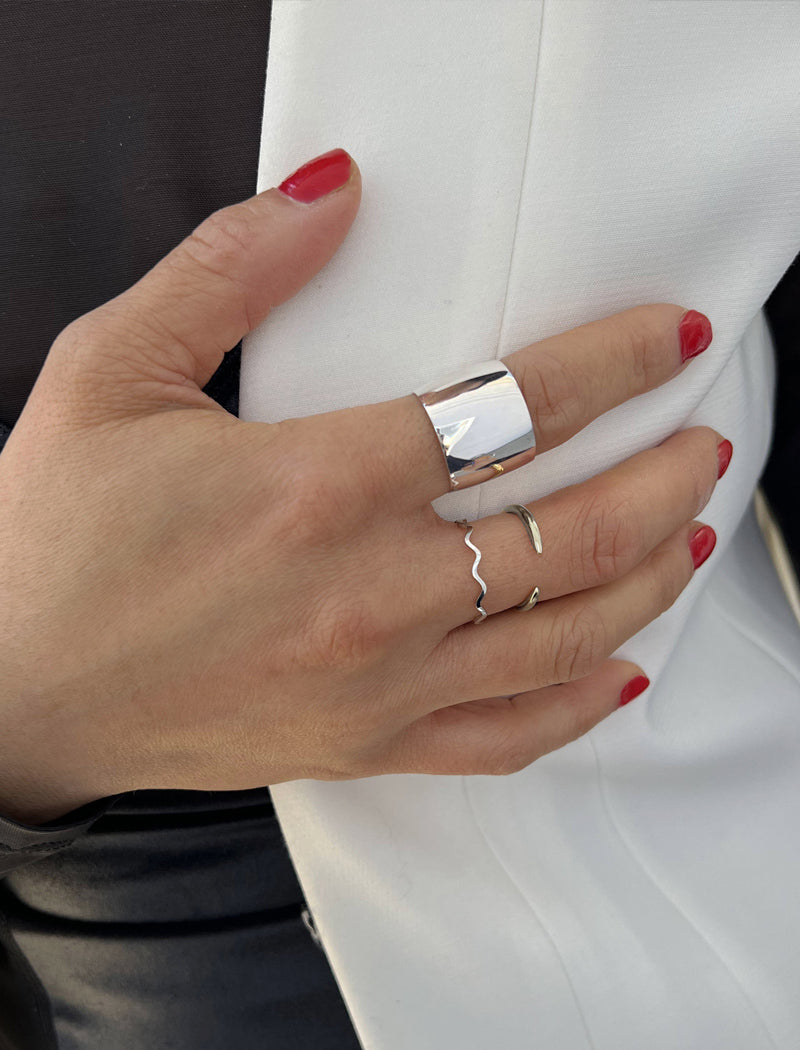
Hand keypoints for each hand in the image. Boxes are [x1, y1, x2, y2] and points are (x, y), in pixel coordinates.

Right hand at [0, 148, 726, 824]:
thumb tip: (333, 192)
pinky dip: (582, 706)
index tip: (672, 341)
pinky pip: (508, 738)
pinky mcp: (366, 742)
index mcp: (320, 484)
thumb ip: (231, 270)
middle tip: (703, 445)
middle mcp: (371, 591)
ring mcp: (379, 681)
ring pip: (568, 635)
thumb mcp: (114, 373)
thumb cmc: (55, 541)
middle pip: (576, 530)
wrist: (15, 692)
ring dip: (651, 578)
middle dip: (665, 478)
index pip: (517, 406)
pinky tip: (622, 672)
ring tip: (690, 533)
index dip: (617, 362)